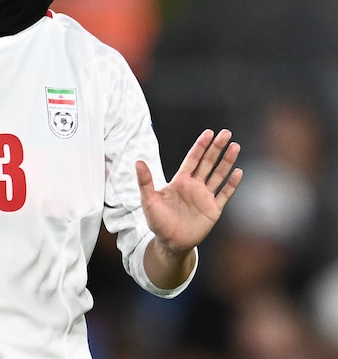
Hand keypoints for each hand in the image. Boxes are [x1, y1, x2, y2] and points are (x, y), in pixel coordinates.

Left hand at [137, 128, 242, 253]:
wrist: (170, 242)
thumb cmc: (157, 221)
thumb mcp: (148, 200)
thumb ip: (145, 181)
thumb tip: (138, 162)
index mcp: (180, 180)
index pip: (192, 159)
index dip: (200, 146)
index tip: (209, 133)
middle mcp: (195, 185)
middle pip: (208, 162)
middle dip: (216, 148)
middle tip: (226, 133)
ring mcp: (205, 196)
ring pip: (218, 175)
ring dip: (226, 161)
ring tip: (235, 147)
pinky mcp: (213, 209)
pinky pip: (224, 194)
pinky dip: (232, 184)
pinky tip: (238, 172)